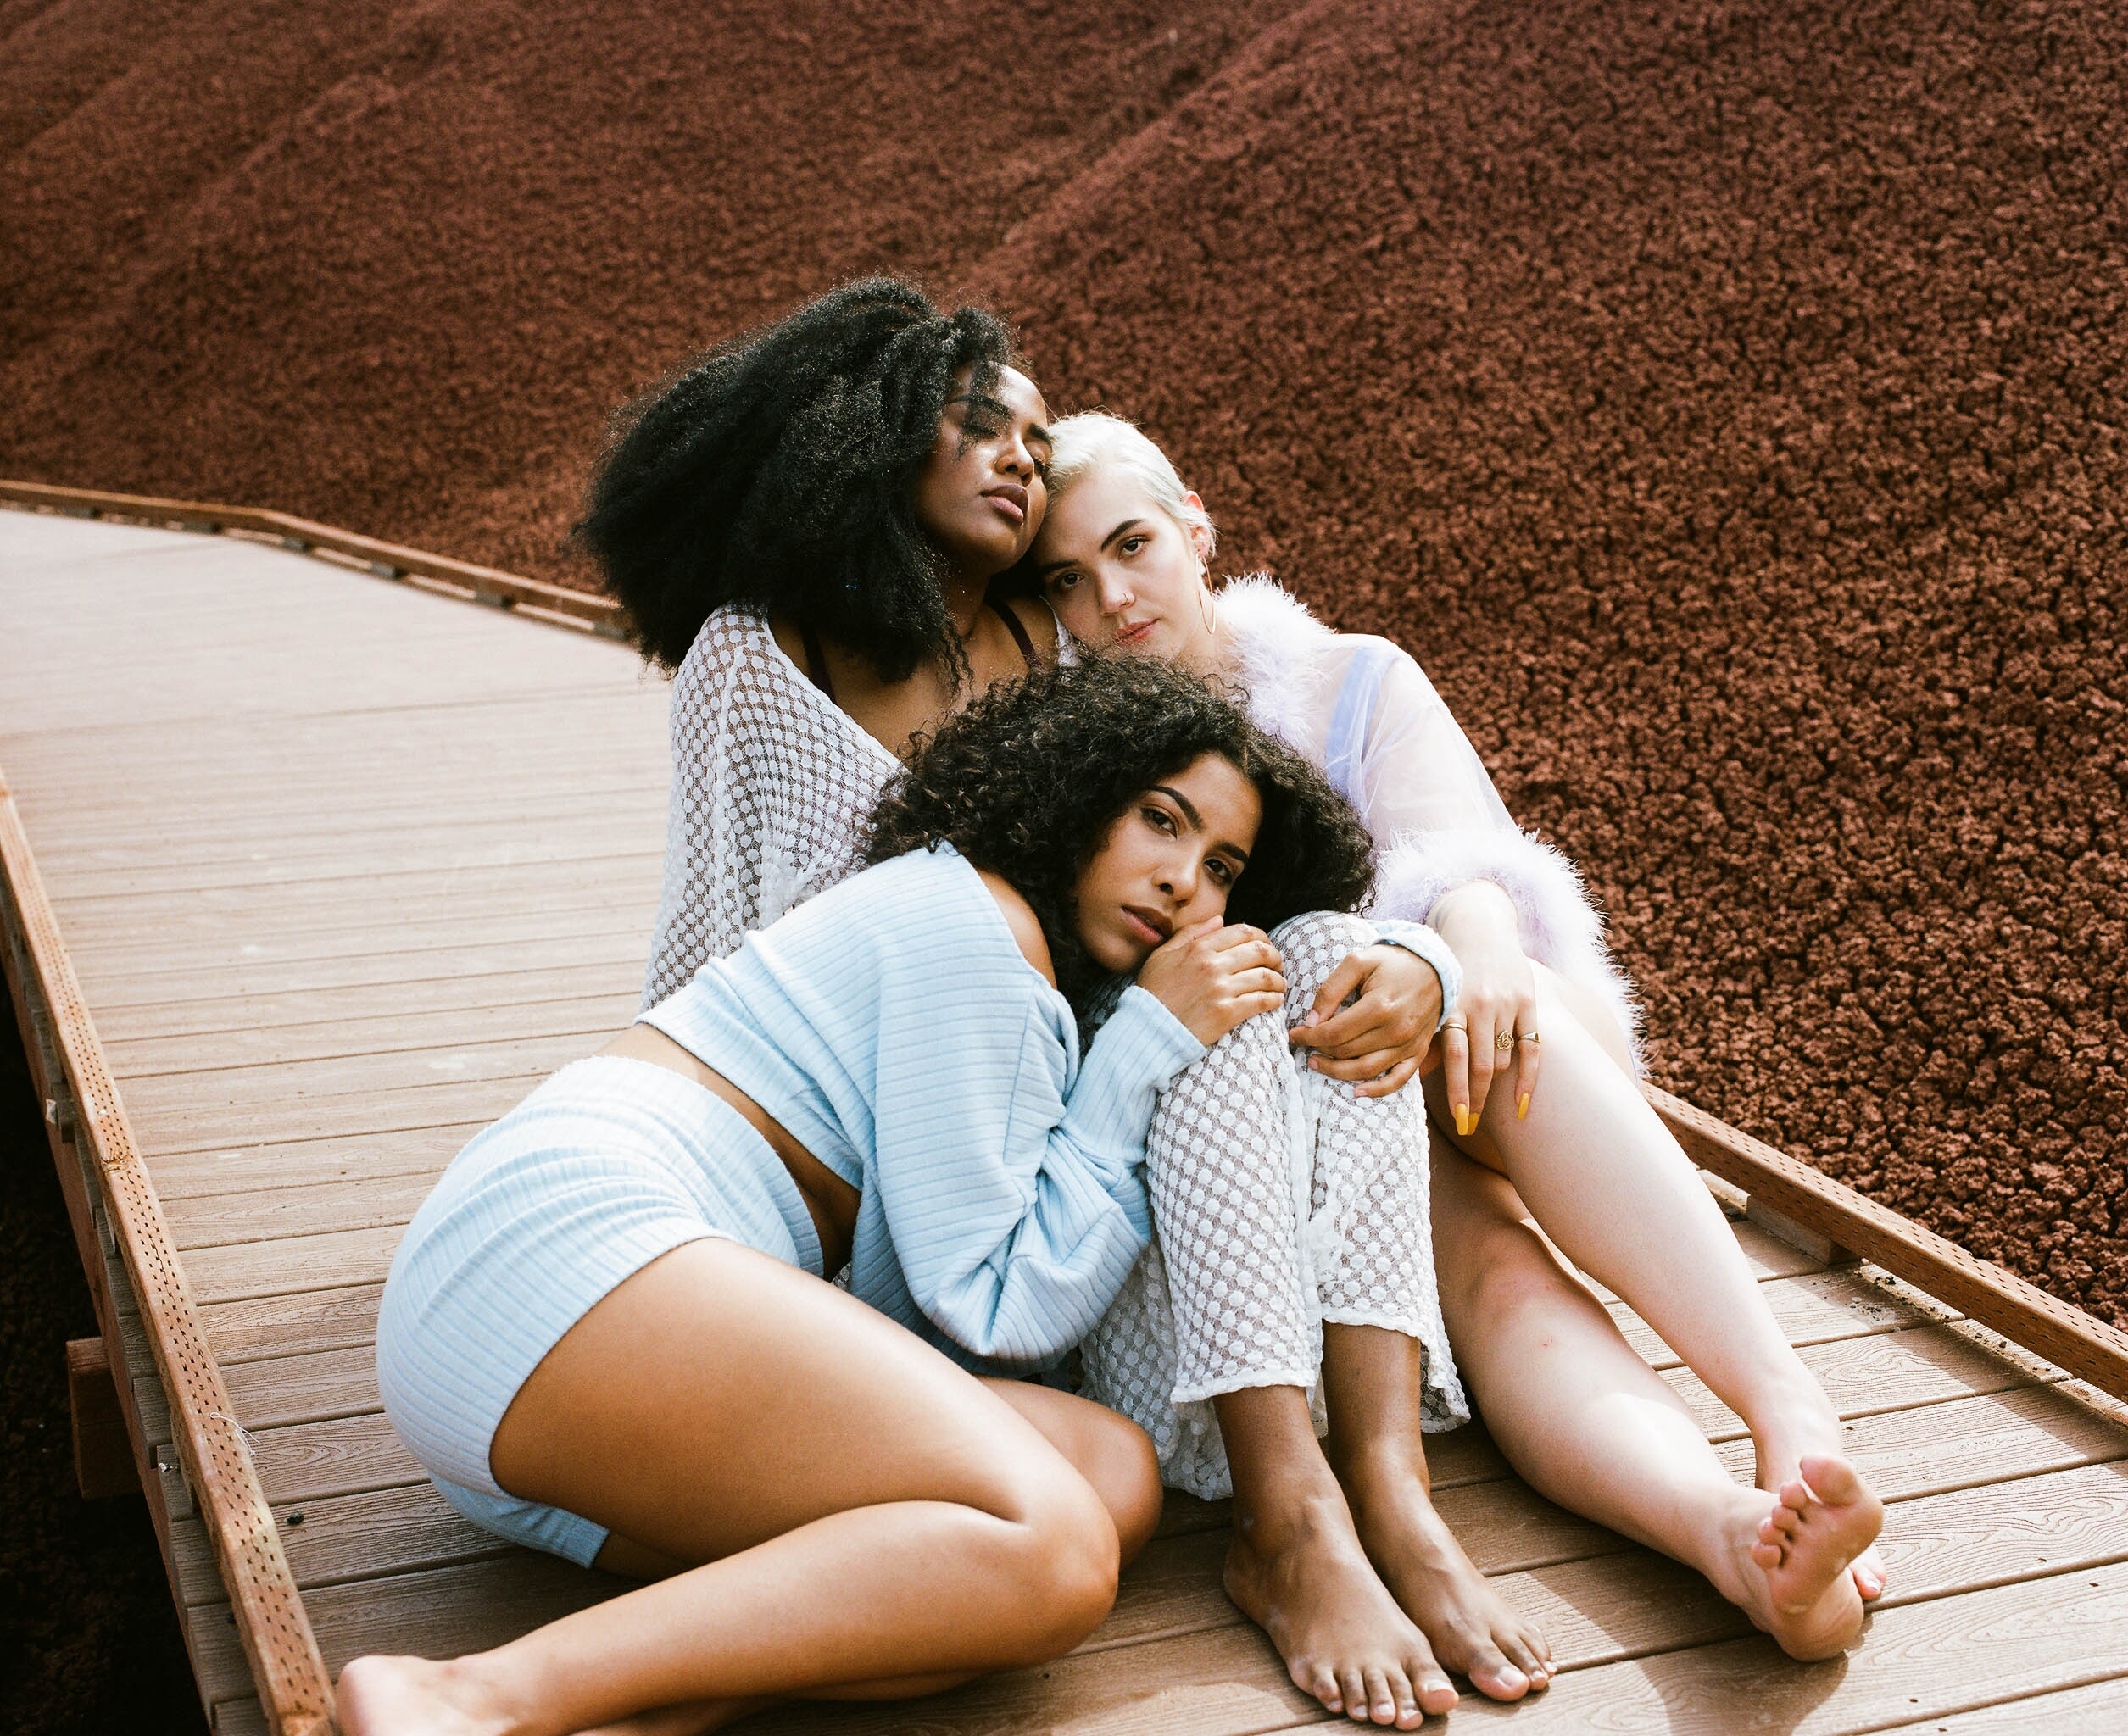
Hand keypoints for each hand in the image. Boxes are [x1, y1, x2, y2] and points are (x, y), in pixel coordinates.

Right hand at [1137, 919, 1286, 1046]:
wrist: (1146, 1029)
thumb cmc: (1153, 991)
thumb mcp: (1164, 954)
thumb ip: (1191, 933)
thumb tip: (1219, 920)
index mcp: (1199, 947)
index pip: (1244, 931)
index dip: (1262, 938)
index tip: (1265, 948)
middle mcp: (1212, 965)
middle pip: (1261, 951)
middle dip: (1275, 957)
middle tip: (1277, 966)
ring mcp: (1220, 989)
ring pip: (1265, 977)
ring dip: (1278, 981)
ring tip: (1279, 985)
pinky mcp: (1226, 1013)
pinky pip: (1261, 1001)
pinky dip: (1274, 1000)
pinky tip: (1275, 1001)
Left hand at [1287, 944, 1443, 1097]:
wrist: (1434, 968)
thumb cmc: (1392, 963)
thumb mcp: (1358, 962)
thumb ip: (1331, 990)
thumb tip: (1312, 1021)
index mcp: (1379, 1007)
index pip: (1334, 1033)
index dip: (1308, 1037)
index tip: (1295, 1034)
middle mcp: (1396, 1030)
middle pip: (1346, 1052)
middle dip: (1319, 1051)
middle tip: (1304, 1045)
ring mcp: (1409, 1045)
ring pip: (1365, 1070)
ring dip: (1336, 1072)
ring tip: (1317, 1064)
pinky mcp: (1418, 1053)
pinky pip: (1397, 1080)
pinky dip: (1377, 1090)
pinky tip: (1357, 1091)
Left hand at [1430, 883, 1541, 1133]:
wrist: (1480, 928)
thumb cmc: (1451, 970)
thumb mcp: (1435, 997)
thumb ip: (1429, 1034)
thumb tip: (1413, 1074)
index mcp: (1452, 1005)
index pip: (1455, 1057)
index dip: (1457, 1092)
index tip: (1458, 1120)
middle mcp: (1479, 1006)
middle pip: (1480, 1066)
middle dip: (1474, 1101)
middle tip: (1468, 1127)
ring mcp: (1506, 1005)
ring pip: (1502, 1059)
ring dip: (1494, 1088)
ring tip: (1481, 1107)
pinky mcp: (1528, 1003)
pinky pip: (1532, 1048)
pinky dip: (1528, 1078)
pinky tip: (1521, 1104)